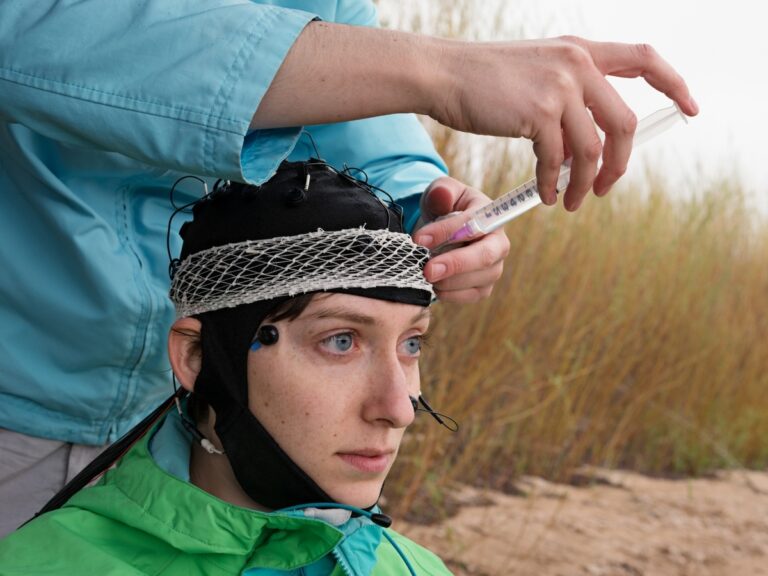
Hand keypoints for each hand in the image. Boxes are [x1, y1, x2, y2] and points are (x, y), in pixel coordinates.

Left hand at [413, 177, 509, 302]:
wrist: (442, 232)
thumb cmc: (444, 208)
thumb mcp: (440, 192)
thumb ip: (441, 190)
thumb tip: (442, 195)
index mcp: (491, 216)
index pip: (474, 224)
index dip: (447, 232)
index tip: (419, 239)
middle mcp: (498, 243)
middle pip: (485, 256)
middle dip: (455, 264)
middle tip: (428, 270)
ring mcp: (494, 267)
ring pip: (477, 279)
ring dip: (448, 280)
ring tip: (425, 273)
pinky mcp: (484, 287)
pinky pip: (471, 296)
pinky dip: (450, 294)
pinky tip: (434, 285)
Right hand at [429, 36, 698, 209]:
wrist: (442, 75)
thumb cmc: (482, 81)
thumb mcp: (534, 74)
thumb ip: (566, 98)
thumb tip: (585, 146)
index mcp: (580, 51)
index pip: (644, 58)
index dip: (673, 83)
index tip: (690, 108)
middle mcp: (576, 63)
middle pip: (622, 123)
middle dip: (619, 164)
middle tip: (603, 189)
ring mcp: (559, 86)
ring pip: (591, 149)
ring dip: (583, 183)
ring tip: (571, 202)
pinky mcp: (538, 112)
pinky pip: (557, 160)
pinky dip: (554, 184)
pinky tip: (546, 195)